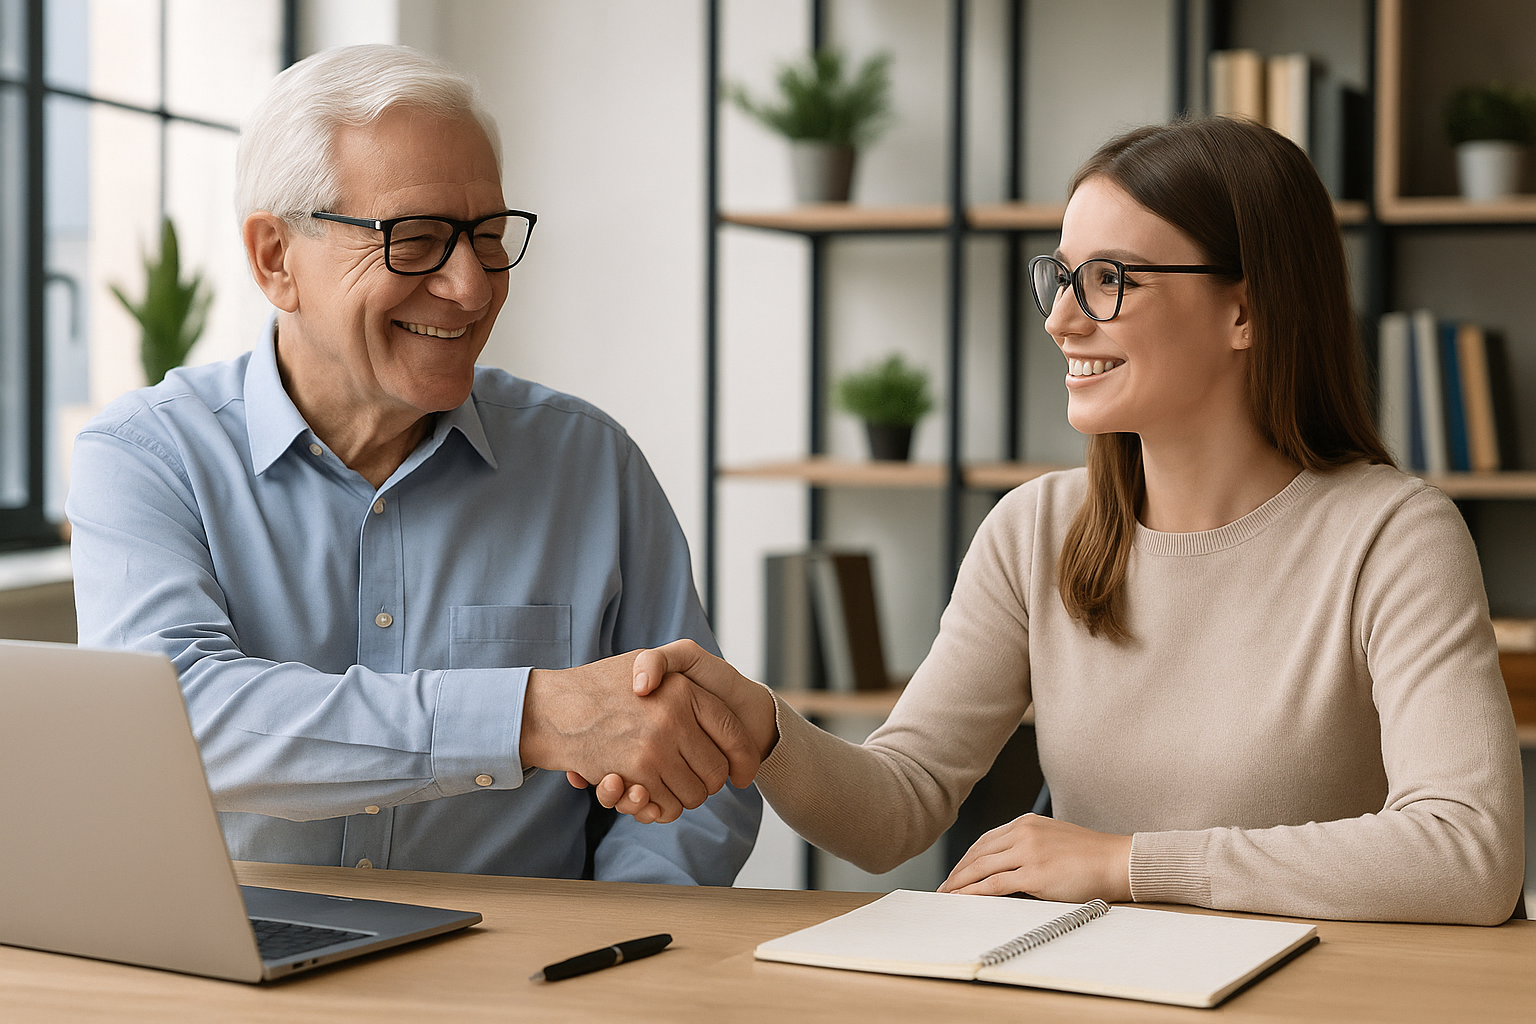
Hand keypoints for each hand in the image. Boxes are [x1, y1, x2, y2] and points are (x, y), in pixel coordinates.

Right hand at [522, 650, 757, 823]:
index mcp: (683, 690)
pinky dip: (662, 808)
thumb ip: (678, 678)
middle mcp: (674, 717)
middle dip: (709, 783)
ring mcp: (656, 747)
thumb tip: (714, 707)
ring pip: (694, 794)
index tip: (744, 774)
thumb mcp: (642, 663)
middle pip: (716, 771)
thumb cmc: (598, 687)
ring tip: (669, 787)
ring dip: (684, 798)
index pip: (732, 731)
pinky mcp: (635, 774)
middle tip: (696, 782)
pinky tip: (650, 795)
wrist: (552, 708)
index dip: (744, 757)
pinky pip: (667, 805)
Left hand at [939, 813, 1131, 902]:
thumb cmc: (1090, 855)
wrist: (1116, 861)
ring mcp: (1028, 851)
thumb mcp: (1052, 840)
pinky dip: (974, 892)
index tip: (956, 872)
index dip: (967, 858)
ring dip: (960, 883)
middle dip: (958, 872)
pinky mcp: (1035, 873)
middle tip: (944, 886)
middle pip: (978, 853)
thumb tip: (1005, 868)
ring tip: (947, 895)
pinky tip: (964, 898)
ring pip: (981, 868)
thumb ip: (1028, 847)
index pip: (985, 840)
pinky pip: (995, 884)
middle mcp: (1023, 833)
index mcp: (1026, 823)